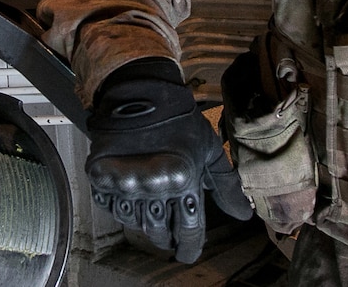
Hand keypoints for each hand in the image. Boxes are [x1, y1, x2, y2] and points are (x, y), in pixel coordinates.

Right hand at [86, 59, 252, 263]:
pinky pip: (113, 208)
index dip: (189, 247)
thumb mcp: (209, 149)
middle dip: (167, 239)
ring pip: (136, 223)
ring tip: (151, 213)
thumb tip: (244, 215)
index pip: (188, 231)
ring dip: (145, 223)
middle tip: (169, 239)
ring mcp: (125, 182)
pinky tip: (133, 197)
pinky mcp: (103, 177)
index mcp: (183, 181)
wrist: (138, 93)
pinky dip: (123, 208)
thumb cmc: (178, 119)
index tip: (187, 254)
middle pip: (160, 233)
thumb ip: (226, 186)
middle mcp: (153, 186)